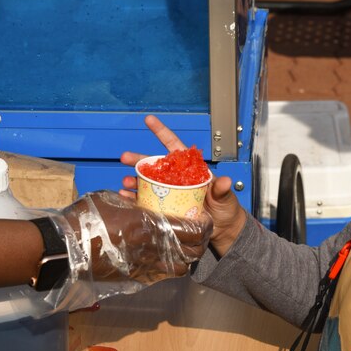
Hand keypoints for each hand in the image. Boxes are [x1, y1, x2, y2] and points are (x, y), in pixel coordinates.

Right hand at [59, 190, 211, 284]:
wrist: (65, 248)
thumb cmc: (86, 219)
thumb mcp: (114, 200)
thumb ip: (134, 202)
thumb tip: (143, 201)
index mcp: (149, 225)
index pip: (192, 230)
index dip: (204, 226)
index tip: (204, 219)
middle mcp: (151, 248)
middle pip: (192, 252)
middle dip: (201, 243)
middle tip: (199, 234)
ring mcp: (144, 266)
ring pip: (181, 268)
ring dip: (187, 258)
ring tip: (185, 247)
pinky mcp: (135, 278)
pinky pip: (162, 275)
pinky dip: (169, 268)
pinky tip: (165, 258)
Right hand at [120, 115, 246, 256]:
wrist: (222, 231)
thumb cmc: (226, 209)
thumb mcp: (225, 197)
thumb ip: (222, 189)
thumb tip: (225, 180)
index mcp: (190, 170)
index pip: (174, 147)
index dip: (162, 132)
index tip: (149, 120)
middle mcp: (177, 179)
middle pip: (155, 165)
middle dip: (138, 160)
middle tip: (124, 157)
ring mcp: (169, 194)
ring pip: (147, 183)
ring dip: (134, 181)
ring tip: (125, 183)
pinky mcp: (165, 209)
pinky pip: (147, 202)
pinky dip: (135, 199)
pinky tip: (126, 198)